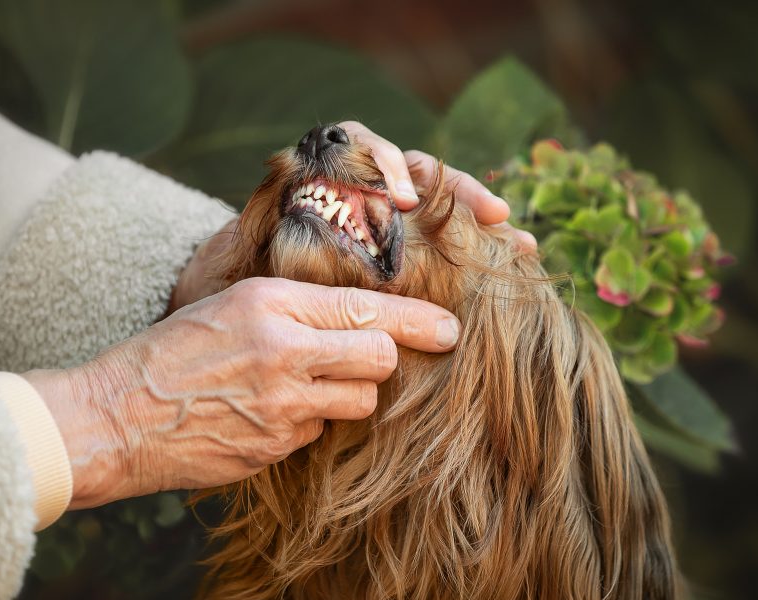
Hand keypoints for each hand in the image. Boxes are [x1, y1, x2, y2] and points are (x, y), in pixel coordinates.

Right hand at [25, 277, 460, 508]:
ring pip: (359, 402)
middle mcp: (284, 352)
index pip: (366, 309)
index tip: (449, 329)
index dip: (418, 320)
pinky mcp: (275, 449)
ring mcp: (281, 407)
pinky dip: (308, 422)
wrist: (115, 417)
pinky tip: (269, 413)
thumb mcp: (229, 303)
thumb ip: (293, 305)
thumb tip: (357, 313)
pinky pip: (318, 432)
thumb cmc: (169, 353)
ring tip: (304, 385)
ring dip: (346, 394)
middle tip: (373, 360)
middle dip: (385, 360)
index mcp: (271, 303)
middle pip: (380, 359)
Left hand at [170, 124, 535, 310]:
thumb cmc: (243, 265)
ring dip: (478, 217)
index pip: (362, 146)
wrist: (243, 296)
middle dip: (457, 192)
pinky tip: (510, 256)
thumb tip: (283, 180)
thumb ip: (266, 213)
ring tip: (514, 242)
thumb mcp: (247, 240)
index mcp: (324, 171)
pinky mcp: (402, 248)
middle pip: (418, 172)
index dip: (388, 167)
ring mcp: (387, 215)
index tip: (404, 201)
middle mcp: (363, 186)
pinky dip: (475, 245)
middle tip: (490, 215)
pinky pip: (443, 239)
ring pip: (440, 203)